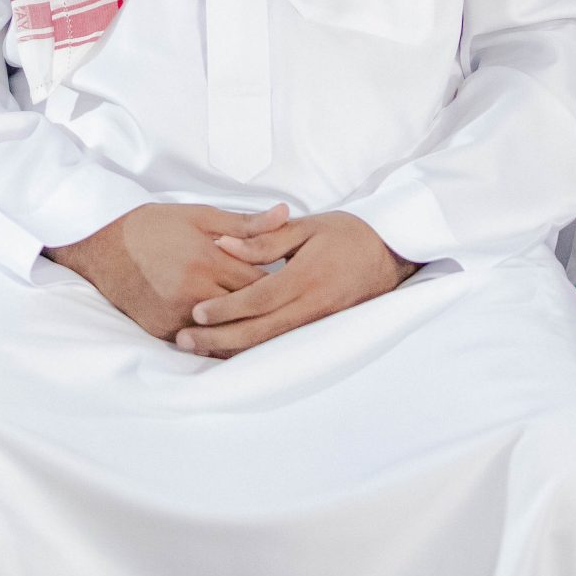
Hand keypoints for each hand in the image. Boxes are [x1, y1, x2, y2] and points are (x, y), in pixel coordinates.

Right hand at [46, 203, 286, 340]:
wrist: (100, 246)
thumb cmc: (151, 226)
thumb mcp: (198, 216)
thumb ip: (244, 223)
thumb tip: (286, 214)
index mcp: (207, 261)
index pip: (259, 282)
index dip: (279, 282)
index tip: (295, 281)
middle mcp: (193, 293)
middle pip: (246, 311)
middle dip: (268, 309)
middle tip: (291, 308)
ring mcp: (176, 316)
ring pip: (226, 333)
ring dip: (245, 330)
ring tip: (269, 327)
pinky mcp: (162, 331)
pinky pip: (199, 343)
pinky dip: (217, 341)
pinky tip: (235, 338)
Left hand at [174, 210, 417, 357]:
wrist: (391, 255)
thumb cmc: (348, 234)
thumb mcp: (307, 226)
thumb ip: (265, 238)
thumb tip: (224, 244)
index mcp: (307, 277)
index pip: (259, 299)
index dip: (226, 308)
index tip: (196, 312)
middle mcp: (313, 305)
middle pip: (259, 330)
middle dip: (219, 339)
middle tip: (183, 341)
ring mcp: (318, 322)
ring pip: (269, 343)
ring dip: (231, 348)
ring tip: (197, 348)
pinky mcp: (321, 329)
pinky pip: (282, 342)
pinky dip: (253, 348)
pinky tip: (229, 349)